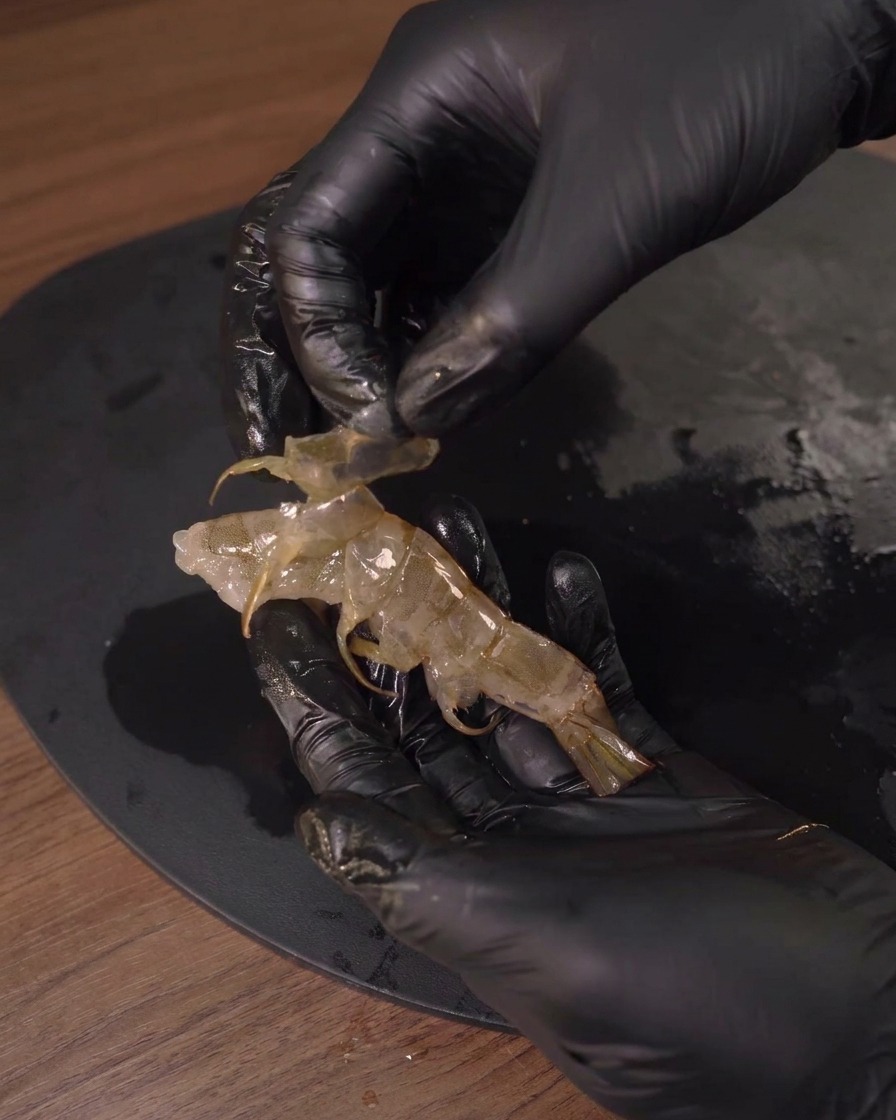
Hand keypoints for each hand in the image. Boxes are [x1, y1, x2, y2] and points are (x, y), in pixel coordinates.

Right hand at [222, 0, 895, 452]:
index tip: (363, 418)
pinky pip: (450, 291)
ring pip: (384, 281)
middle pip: (328, 252)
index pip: (311, 219)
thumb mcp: (615, 204)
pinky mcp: (514, 216)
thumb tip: (411, 422)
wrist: (826, 27)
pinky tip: (435, 408)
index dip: (316, 329)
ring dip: (374, 364)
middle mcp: (424, 138)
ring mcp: (468, 178)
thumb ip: (511, 318)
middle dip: (314, 352)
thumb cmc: (723, 75)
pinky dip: (437, 352)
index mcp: (421, 97)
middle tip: (316, 447)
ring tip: (377, 447)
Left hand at [248, 497, 895, 1119]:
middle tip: (376, 541)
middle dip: (399, 626)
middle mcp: (511, 838)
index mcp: (467, 886)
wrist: (865, 1012)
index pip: (362, 777)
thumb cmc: (699, 999)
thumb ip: (425, 886)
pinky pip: (600, 686)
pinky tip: (566, 576)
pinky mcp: (654, 767)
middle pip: (428, 714)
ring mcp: (583, 798)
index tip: (274, 617)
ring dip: (485, 609)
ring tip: (462, 528)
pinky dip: (582, 632)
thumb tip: (313, 827)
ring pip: (510, 686)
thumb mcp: (546, 950)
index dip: (310, 699)